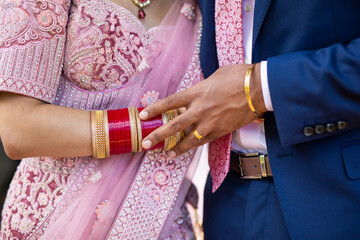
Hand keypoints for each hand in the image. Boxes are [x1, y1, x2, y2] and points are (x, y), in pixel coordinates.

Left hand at [139, 63, 266, 156]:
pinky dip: (195, 145)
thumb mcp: (215, 76)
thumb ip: (202, 87)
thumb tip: (197, 92)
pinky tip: (189, 149)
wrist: (259, 88)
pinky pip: (204, 141)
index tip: (143, 116)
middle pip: (174, 125)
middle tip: (146, 144)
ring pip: (189, 140)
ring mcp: (210, 122)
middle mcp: (200, 109)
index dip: (154, 110)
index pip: (170, 103)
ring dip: (176, 148)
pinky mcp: (221, 131)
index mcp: (196, 92)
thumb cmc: (238, 77)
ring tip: (167, 154)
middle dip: (158, 136)